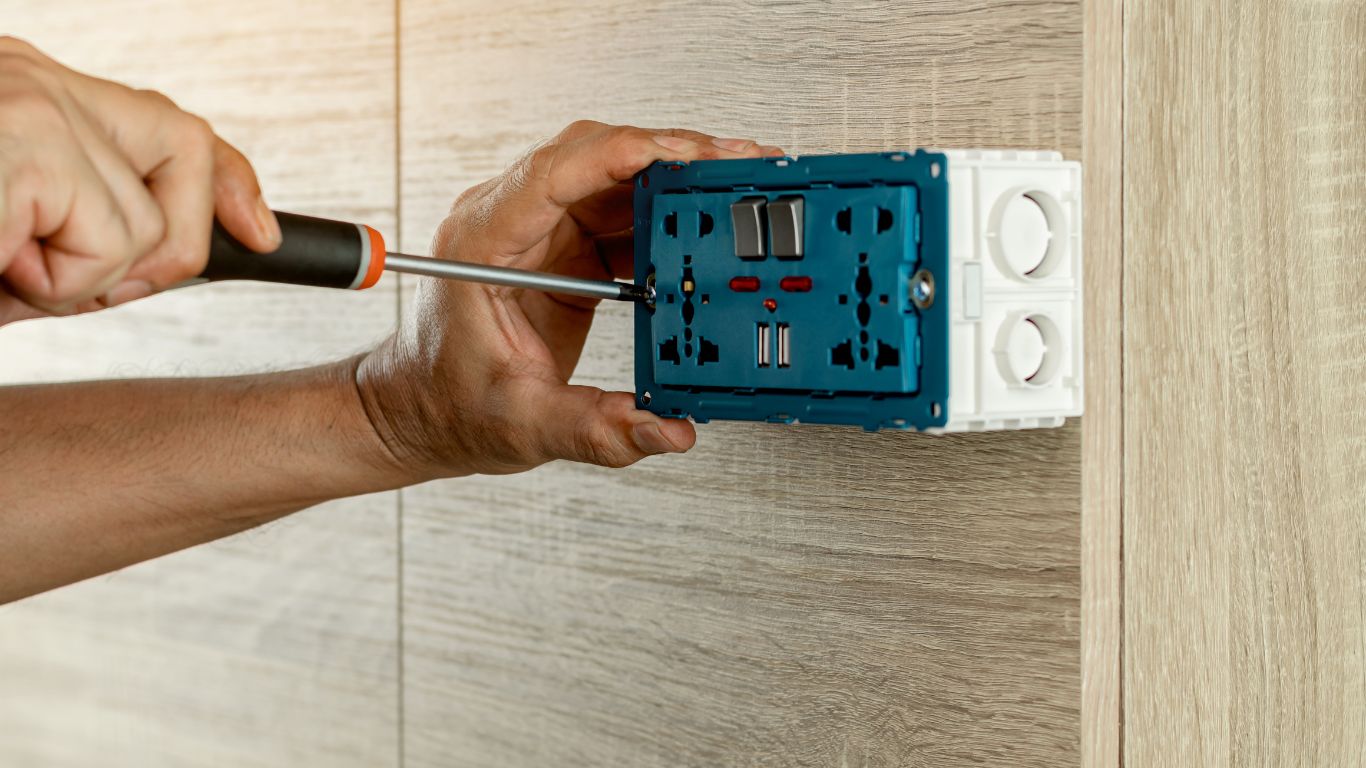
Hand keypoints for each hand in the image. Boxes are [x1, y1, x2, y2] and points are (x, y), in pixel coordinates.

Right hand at [0, 37, 279, 323]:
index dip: (230, 184)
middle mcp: (37, 81)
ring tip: (4, 269)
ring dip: (81, 280)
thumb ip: (70, 236)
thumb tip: (139, 273)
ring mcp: (35, 105)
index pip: (170, 125)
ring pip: (147, 224)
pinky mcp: (25, 144)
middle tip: (72, 286)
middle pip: (186, 160)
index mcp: (33, 93)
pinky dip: (52, 287)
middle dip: (162, 250)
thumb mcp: (14, 229)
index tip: (262, 234)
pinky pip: (105, 247)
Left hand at [357, 120, 781, 475]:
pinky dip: (668, 218)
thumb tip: (666, 429)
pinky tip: (706, 229)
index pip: (557, 171)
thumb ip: (597, 429)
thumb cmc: (446, 406)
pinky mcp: (566, 250)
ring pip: (616, 180)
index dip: (626, 153)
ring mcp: (540, 232)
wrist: (422, 413)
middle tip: (733, 165)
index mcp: (483, 242)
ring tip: (734, 189)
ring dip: (676, 183)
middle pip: (596, 159)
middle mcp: (511, 223)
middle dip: (669, 156)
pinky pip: (624, 216)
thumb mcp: (523, 425)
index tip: (684, 154)